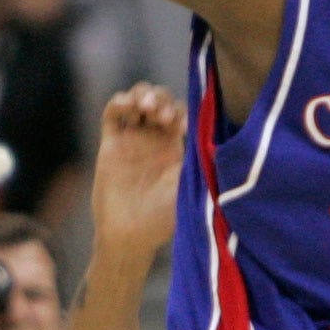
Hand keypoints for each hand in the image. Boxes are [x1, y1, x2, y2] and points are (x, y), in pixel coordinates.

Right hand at [91, 84, 185, 259]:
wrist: (130, 235)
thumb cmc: (163, 218)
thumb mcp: (189, 186)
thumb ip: (200, 160)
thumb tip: (219, 137)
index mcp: (173, 147)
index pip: (179, 111)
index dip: (181, 110)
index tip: (182, 127)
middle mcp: (152, 139)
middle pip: (158, 100)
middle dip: (162, 98)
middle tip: (162, 115)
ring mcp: (131, 140)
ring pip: (135, 100)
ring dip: (142, 95)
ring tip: (146, 107)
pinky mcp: (110, 144)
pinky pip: (112, 114)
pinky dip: (119, 101)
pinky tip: (127, 104)